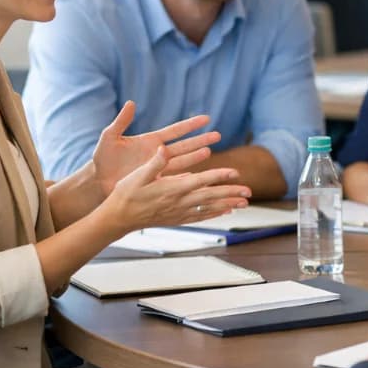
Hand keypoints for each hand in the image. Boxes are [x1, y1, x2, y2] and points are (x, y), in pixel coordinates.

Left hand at [91, 102, 221, 196]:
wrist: (98, 181)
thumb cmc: (102, 158)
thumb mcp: (109, 138)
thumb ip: (121, 122)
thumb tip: (131, 103)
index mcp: (150, 141)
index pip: (175, 130)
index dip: (190, 125)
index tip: (206, 118)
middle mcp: (158, 153)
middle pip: (184, 145)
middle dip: (201, 140)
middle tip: (217, 135)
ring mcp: (158, 167)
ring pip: (183, 161)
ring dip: (196, 157)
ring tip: (210, 151)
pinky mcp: (155, 180)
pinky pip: (175, 178)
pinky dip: (186, 177)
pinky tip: (198, 176)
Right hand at [101, 147, 250, 234]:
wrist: (118, 218)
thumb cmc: (126, 193)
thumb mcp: (137, 175)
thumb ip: (154, 163)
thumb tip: (164, 148)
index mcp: (172, 189)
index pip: (201, 181)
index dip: (219, 176)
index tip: (235, 173)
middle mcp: (179, 202)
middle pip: (211, 197)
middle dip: (231, 193)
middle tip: (249, 192)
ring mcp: (179, 212)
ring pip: (208, 208)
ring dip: (227, 205)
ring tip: (245, 204)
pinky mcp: (176, 218)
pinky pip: (200, 217)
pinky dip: (214, 214)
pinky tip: (225, 212)